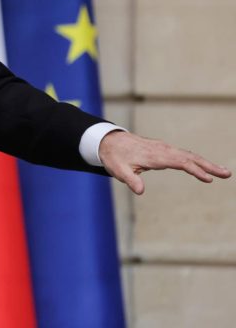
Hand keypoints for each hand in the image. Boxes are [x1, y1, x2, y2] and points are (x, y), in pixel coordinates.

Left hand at [99, 130, 230, 194]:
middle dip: (208, 166)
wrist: (108, 141)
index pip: (179, 162)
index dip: (194, 170)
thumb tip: (140, 191)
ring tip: (223, 173)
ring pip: (189, 155)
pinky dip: (196, 161)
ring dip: (206, 163)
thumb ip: (130, 180)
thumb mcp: (118, 170)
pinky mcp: (163, 150)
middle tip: (226, 174)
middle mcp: (162, 150)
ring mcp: (164, 148)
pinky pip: (183, 155)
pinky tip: (204, 167)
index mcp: (154, 155)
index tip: (208, 179)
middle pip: (190, 157)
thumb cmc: (114, 157)